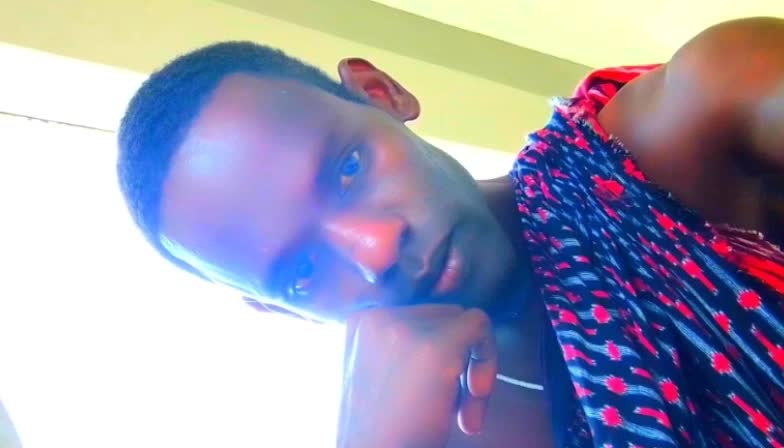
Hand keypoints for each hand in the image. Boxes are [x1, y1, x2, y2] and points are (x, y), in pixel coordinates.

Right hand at [337, 305, 496, 447]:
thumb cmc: (385, 432)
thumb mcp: (380, 374)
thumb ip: (404, 345)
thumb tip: (458, 318)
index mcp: (361, 321)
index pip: (418, 316)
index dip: (437, 354)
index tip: (436, 394)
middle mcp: (377, 314)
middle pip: (442, 315)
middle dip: (457, 359)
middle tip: (455, 410)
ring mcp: (404, 327)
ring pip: (463, 321)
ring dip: (472, 368)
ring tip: (460, 414)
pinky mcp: (436, 345)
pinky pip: (479, 325)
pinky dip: (488, 357)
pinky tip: (476, 395)